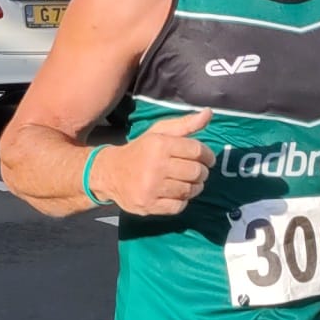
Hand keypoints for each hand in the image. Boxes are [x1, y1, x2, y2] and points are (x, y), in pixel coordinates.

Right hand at [91, 108, 215, 215]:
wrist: (109, 173)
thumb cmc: (140, 151)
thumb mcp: (159, 133)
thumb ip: (185, 124)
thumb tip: (209, 113)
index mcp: (160, 145)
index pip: (197, 150)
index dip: (208, 156)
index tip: (208, 160)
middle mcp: (156, 166)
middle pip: (196, 172)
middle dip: (201, 172)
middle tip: (197, 172)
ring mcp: (152, 188)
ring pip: (189, 190)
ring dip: (194, 188)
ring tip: (188, 183)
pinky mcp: (149, 205)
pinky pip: (178, 206)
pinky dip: (181, 201)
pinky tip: (175, 194)